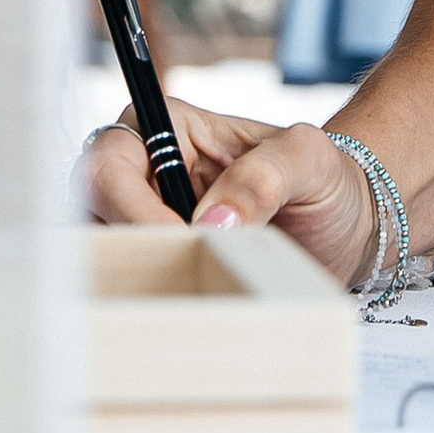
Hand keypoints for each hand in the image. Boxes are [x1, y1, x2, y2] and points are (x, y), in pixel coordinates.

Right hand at [76, 107, 377, 292]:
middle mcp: (143, 170)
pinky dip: (139, 296)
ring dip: (130, 274)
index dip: (131, 208)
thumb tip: (210, 219)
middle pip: (88, 208)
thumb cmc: (325, 181)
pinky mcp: (153, 261)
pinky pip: (122, 281)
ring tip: (184, 289)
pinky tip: (178, 305)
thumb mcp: (309, 161)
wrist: (345, 226)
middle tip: (182, 271)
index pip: (111, 163)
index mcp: (168, 127)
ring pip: (95, 249)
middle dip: (128, 245)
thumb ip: (263, 177)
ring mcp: (143, 218)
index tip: (180, 241)